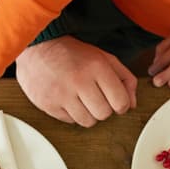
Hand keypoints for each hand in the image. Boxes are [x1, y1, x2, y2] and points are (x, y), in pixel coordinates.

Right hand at [15, 36, 136, 126]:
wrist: (37, 47)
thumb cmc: (72, 53)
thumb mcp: (103, 57)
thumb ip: (124, 78)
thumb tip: (132, 104)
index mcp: (96, 67)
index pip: (120, 102)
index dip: (121, 105)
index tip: (116, 102)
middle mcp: (79, 81)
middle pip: (104, 114)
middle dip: (103, 109)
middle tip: (96, 98)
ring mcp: (61, 94)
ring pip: (87, 122)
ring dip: (88, 114)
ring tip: (82, 100)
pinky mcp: (48, 104)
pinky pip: (70, 121)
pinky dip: (72, 114)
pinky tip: (68, 100)